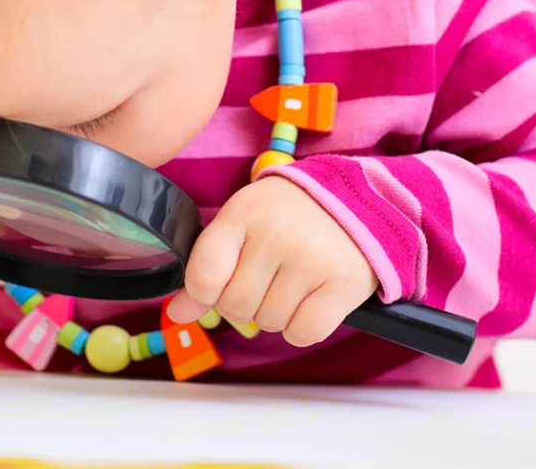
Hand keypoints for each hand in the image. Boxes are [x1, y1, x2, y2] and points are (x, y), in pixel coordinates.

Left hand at [165, 177, 378, 346]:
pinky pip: (303, 333)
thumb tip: (177, 315)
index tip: (220, 284)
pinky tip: (312, 299)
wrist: (357, 203)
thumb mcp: (242, 226)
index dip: (206, 293)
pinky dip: (303, 327)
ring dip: (277, 314)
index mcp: (245, 213)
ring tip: (294, 282)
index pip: (204, 277)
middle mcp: (278, 235)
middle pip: (236, 308)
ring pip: (270, 323)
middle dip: (247, 302)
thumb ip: (206, 269)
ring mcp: (313, 260)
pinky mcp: (344, 284)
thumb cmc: (289, 217)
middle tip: (269, 277)